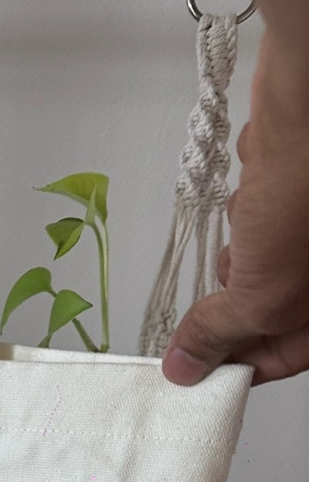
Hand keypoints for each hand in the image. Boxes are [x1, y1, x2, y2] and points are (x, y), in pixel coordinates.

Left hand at [163, 32, 308, 385]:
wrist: (308, 111)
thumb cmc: (301, 203)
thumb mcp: (261, 292)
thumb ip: (222, 334)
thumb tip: (185, 371)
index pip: (286, 357)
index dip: (240, 365)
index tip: (194, 367)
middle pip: (268, 309)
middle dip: (238, 296)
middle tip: (227, 280)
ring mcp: (306, 227)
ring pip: (257, 258)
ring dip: (243, 244)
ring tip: (256, 221)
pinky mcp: (291, 188)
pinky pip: (256, 212)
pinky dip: (248, 202)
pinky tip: (260, 180)